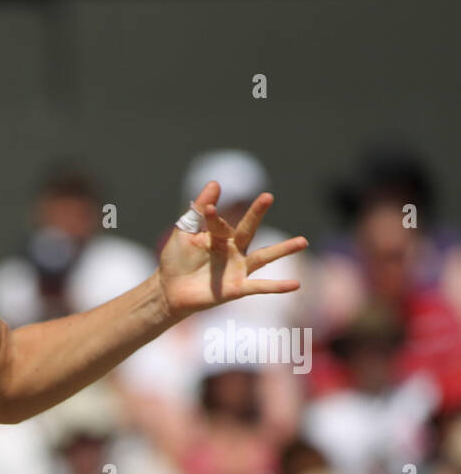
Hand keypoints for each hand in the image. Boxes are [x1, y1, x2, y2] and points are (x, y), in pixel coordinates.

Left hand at [156, 181, 308, 323]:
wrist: (169, 292)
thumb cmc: (176, 261)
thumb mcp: (183, 233)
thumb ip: (197, 210)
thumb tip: (215, 182)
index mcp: (219, 235)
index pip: (219, 222)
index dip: (212, 216)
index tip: (207, 209)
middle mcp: (233, 249)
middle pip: (248, 229)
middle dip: (256, 214)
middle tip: (268, 196)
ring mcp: (237, 268)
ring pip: (264, 257)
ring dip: (283, 250)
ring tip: (303, 241)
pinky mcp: (237, 288)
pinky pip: (260, 287)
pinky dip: (277, 286)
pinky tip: (296, 284)